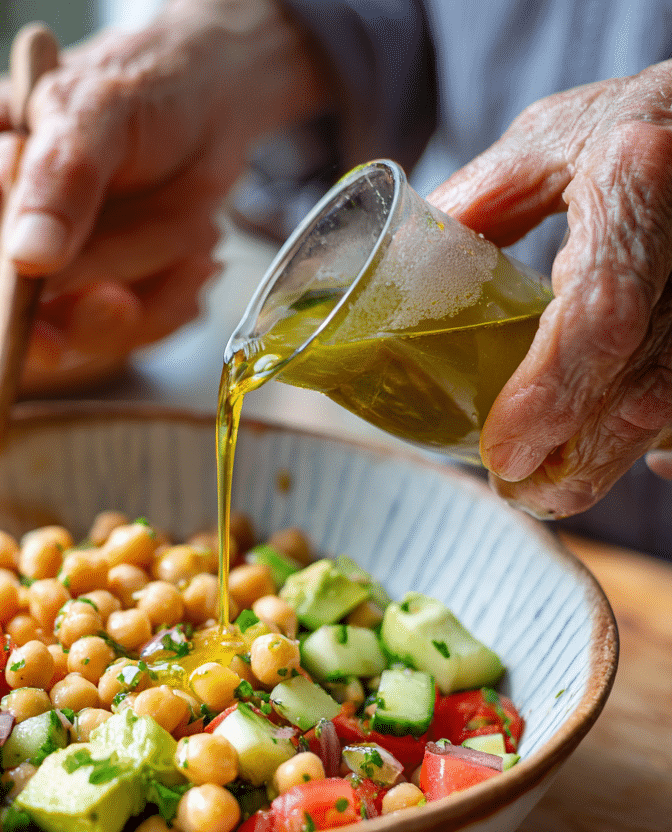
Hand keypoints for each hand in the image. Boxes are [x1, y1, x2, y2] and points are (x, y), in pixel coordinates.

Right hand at [0, 1, 323, 364]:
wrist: (211, 105)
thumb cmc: (145, 87)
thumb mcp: (105, 108)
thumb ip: (63, 176)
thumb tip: (25, 256)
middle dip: (65, 316)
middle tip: (122, 299)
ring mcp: (36, 272)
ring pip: (66, 335)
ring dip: (135, 300)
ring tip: (191, 237)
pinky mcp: (85, 304)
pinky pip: (121, 337)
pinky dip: (167, 304)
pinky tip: (195, 258)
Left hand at [429, 60, 671, 517]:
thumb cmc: (635, 123)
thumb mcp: (551, 141)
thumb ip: (481, 202)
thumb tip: (399, 270)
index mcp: (635, 176)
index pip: (600, 311)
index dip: (552, 394)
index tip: (504, 455)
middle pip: (649, 382)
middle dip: (582, 458)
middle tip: (524, 493)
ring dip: (613, 458)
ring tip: (553, 490)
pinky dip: (653, 434)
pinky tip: (611, 452)